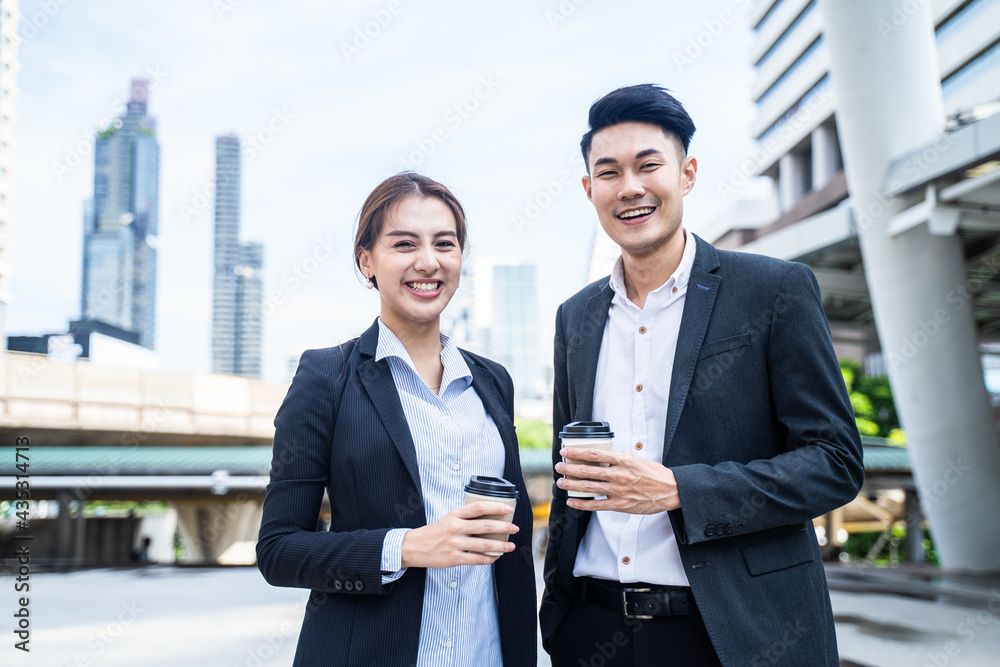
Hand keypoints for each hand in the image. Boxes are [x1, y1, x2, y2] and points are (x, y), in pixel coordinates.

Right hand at [400, 502, 518, 568]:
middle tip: (515, 528)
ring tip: (511, 546)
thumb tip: (490, 517)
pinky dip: (489, 559)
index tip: (509, 509)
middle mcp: (456, 527)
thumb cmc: (436, 531)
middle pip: (486, 526)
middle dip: (504, 528)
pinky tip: (496, 557)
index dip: (496, 507)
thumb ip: (466, 517)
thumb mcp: (449, 517)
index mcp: (455, 514)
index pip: (479, 507)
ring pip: (485, 545)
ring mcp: (455, 544)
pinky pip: (477, 559)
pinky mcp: (454, 558)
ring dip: (501, 546)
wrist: (416, 547)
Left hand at [556, 447, 679, 513]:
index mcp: (623, 460)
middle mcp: (619, 475)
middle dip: (570, 469)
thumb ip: (617, 458)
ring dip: (572, 485)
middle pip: (588, 471)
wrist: (670, 490)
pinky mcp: (620, 505)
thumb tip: (598, 456)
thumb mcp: (636, 459)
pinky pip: (596, 505)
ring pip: (589, 487)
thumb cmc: (654, 474)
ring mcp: (619, 491)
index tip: (566, 451)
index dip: (577, 452)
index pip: (594, 454)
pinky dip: (582, 504)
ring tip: (561, 482)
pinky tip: (572, 502)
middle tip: (559, 466)